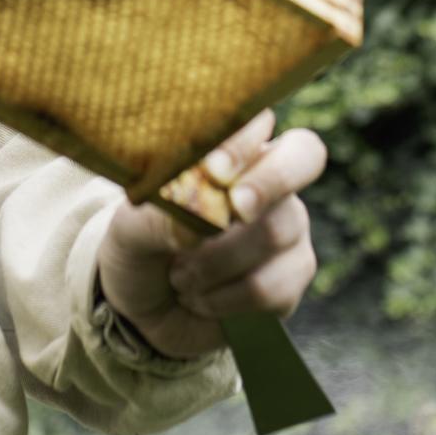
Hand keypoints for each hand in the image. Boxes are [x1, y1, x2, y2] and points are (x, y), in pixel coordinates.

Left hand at [96, 110, 326, 359]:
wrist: (146, 314)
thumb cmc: (140, 252)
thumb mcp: (130, 232)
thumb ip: (159, 220)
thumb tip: (198, 226)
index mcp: (228, 152)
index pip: (256, 120)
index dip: (243, 140)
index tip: (212, 171)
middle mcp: (267, 180)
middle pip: (306, 154)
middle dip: (269, 181)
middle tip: (234, 208)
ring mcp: (288, 227)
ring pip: (275, 232)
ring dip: (214, 262)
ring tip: (179, 276)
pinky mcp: (293, 277)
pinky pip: (273, 286)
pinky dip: (224, 299)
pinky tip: (200, 299)